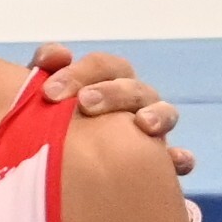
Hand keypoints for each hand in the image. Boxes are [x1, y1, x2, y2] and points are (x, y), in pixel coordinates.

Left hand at [31, 45, 194, 177]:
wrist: (58, 167)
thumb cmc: (49, 124)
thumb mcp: (41, 100)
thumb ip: (42, 72)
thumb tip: (57, 55)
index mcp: (106, 81)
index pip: (101, 67)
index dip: (78, 73)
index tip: (49, 92)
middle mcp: (133, 100)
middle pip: (132, 87)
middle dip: (111, 93)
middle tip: (84, 103)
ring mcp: (151, 127)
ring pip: (165, 112)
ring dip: (157, 115)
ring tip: (144, 124)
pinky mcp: (161, 159)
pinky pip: (178, 157)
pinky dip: (179, 157)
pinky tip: (176, 162)